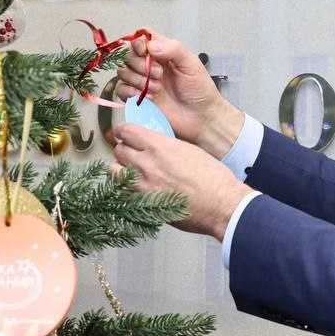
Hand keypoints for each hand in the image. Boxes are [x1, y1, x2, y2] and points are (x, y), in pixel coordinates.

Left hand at [111, 123, 252, 239]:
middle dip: (125, 150)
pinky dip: (125, 188)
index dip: (124, 131)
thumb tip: (154, 142)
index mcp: (160, 146)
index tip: (125, 134)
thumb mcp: (190, 149)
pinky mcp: (143, 204)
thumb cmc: (213, 178)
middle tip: (132, 154)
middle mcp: (146, 163)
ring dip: (120, 169)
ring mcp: (142, 185)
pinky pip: (121, 192)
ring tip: (131, 172)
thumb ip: (167, 144)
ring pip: (114, 171)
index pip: (126, 131)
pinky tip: (137, 189)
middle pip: (118, 150)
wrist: (220, 204)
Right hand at [115, 32, 244, 157]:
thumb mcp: (191, 64)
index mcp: (163, 53)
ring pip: (123, 72)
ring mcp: (143, 82)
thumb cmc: (200, 90)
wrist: (201, 118)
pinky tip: (146, 96)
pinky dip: (130, 92)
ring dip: (137, 79)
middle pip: (129, 56)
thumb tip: (151, 45)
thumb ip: (173, 49)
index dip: (138, 43)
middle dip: (140, 65)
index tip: (143, 51)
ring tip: (157, 89)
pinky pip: (121, 90)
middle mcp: (150, 66)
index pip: (141, 40)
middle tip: (160, 75)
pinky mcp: (139, 98)